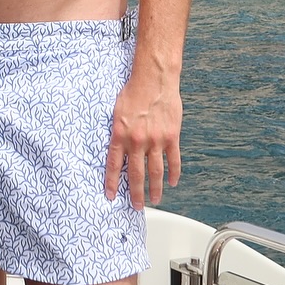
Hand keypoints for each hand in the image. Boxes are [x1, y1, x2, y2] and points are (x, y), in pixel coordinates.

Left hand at [104, 69, 182, 209]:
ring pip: (156, 172)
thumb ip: (117, 131)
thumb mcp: (117, 111)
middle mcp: (137, 141)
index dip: (112, 182)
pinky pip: (173, 160)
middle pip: (136, 174)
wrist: (154, 78)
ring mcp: (156, 140)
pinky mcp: (171, 137)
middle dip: (135, 193)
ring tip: (155, 200)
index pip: (114, 165)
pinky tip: (172, 182)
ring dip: (155, 189)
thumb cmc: (134, 91)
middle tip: (136, 206)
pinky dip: (173, 174)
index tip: (110, 196)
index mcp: (120, 134)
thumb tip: (116, 148)